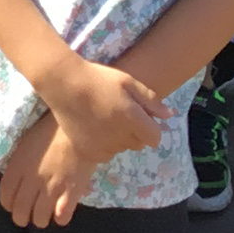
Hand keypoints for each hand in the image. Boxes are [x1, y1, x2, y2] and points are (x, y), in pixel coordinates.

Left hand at [0, 111, 100, 228]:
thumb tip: (18, 179)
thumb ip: (21, 163)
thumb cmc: (52, 129)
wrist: (81, 126)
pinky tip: (62, 210)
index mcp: (19, 166)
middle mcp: (32, 181)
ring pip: (39, 219)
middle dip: (22, 217)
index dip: (8, 204)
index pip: (6, 196)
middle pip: (20, 212)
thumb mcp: (28, 142)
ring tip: (45, 212)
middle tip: (27, 215)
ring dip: (41, 218)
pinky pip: (62, 218)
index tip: (13, 204)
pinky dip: (60, 217)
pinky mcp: (71, 193)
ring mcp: (52, 188)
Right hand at [43, 57, 167, 169]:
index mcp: (132, 119)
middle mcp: (120, 136)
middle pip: (139, 144)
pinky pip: (105, 153)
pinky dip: (104, 145)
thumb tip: (169, 115)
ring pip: (121, 148)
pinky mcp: (88, 150)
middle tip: (121, 114)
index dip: (151, 127)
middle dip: (136, 132)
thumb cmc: (98, 78)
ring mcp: (103, 146)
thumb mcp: (127, 81)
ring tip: (105, 119)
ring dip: (120, 138)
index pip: (155, 137)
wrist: (64, 84)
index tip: (141, 117)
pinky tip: (95, 128)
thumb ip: (150, 100)